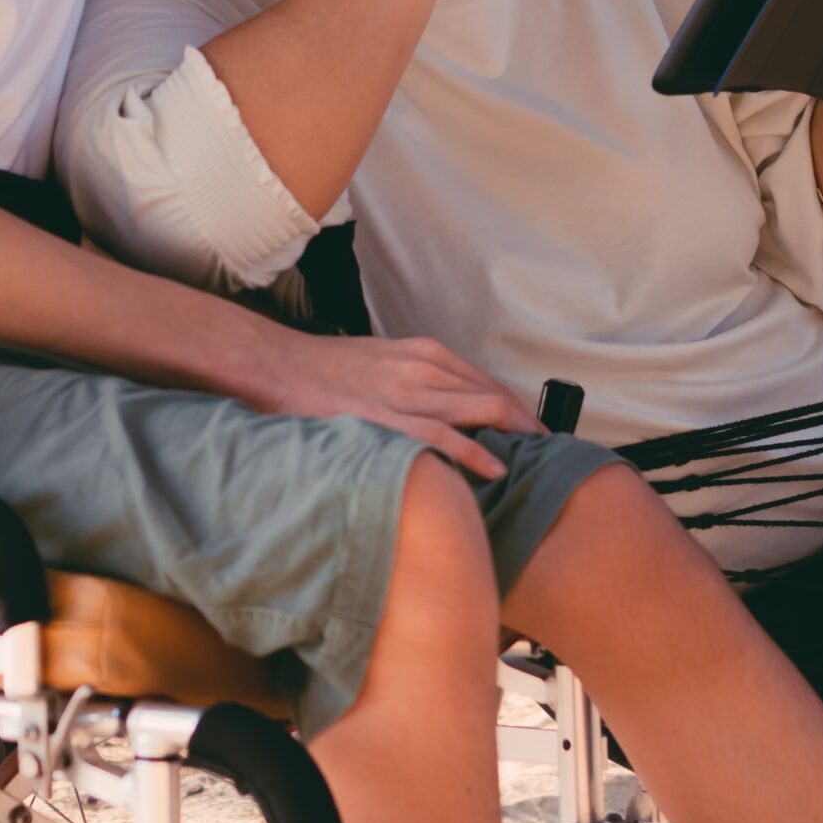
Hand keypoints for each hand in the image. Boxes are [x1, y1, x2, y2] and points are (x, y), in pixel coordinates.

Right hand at [250, 329, 543, 480]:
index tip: (530, 431)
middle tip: (547, 451)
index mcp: (422, 353)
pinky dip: (476, 452)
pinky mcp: (389, 418)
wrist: (276, 364)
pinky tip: (495, 469)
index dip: (515, 408)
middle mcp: (423, 368)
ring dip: (513, 436)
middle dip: (527, 424)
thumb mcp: (378, 364)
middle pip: (494, 396)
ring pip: (480, 410)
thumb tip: (434, 410)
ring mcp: (408, 392)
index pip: (485, 382)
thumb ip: (410, 381)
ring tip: (535, 462)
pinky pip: (444, 436)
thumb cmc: (321, 369)